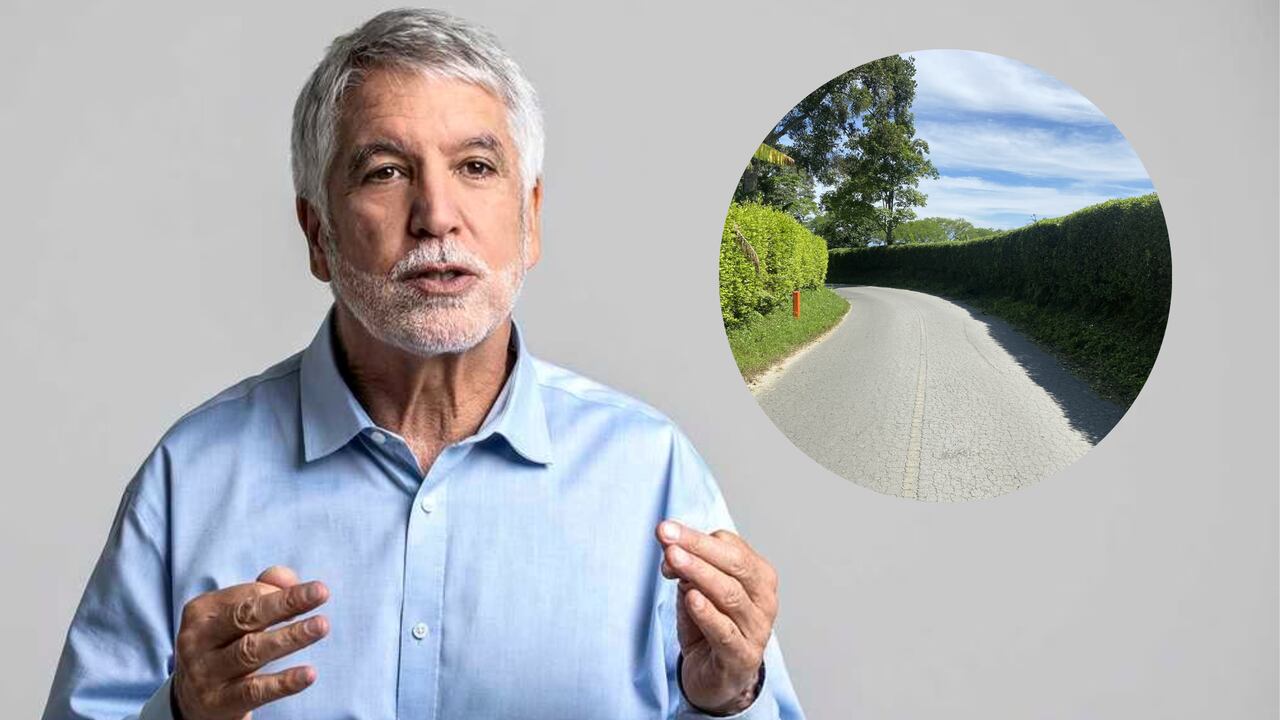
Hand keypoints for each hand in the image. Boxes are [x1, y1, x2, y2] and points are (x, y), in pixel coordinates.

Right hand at [172, 565, 329, 719]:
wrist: (194, 701)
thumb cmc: (224, 646)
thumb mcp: (235, 616)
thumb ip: (263, 590)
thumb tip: (290, 580)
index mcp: (201, 611)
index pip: (247, 595)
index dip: (282, 594)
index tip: (312, 593)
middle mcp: (196, 640)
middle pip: (246, 617)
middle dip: (286, 603)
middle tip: (321, 593)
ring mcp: (204, 673)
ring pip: (251, 651)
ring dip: (290, 637)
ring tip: (321, 625)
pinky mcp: (218, 702)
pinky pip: (255, 690)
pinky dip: (284, 682)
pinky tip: (309, 674)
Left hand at [656, 521, 777, 714]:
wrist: (717, 679)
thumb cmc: (710, 628)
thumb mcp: (697, 591)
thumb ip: (687, 570)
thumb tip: (670, 549)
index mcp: (759, 577)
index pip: (731, 547)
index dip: (696, 539)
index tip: (665, 533)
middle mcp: (765, 600)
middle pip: (735, 564)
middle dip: (697, 546)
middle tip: (666, 534)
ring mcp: (757, 629)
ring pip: (730, 594)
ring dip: (698, 573)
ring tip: (674, 559)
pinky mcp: (742, 657)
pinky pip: (725, 631)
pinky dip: (707, 613)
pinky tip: (691, 598)